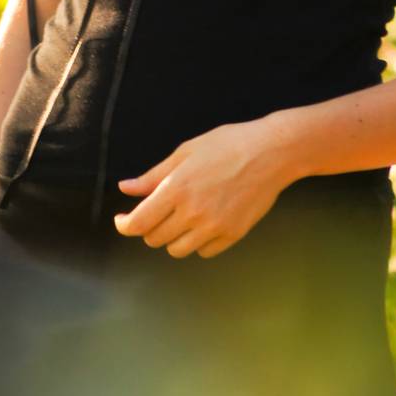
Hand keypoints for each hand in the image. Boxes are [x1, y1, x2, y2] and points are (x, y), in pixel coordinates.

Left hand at [113, 120, 284, 258]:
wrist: (272, 152)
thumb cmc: (228, 144)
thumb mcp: (185, 152)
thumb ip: (153, 175)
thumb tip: (126, 188)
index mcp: (177, 189)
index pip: (139, 223)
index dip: (124, 225)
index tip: (123, 220)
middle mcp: (193, 212)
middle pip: (154, 238)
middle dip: (149, 227)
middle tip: (156, 212)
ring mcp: (214, 226)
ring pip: (177, 249)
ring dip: (172, 237)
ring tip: (180, 218)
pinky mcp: (233, 234)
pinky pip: (204, 251)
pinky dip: (198, 241)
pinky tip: (203, 223)